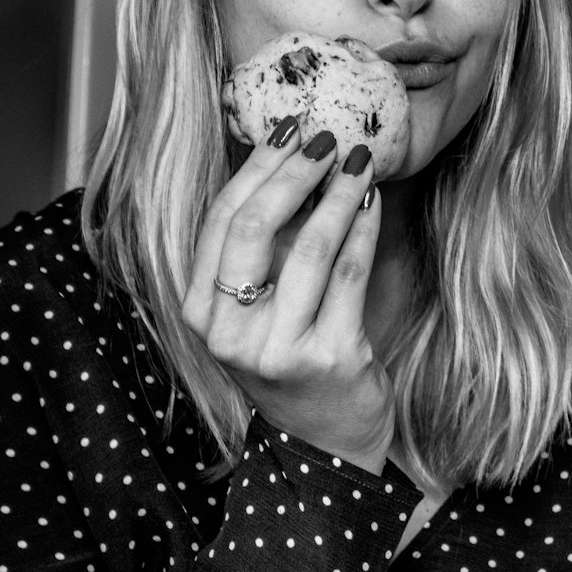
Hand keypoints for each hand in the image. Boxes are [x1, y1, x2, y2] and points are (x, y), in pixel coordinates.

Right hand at [181, 119, 392, 472]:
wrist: (326, 442)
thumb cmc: (290, 356)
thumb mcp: (254, 307)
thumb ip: (259, 247)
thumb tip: (289, 159)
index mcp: (197, 312)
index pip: (219, 222)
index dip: (255, 169)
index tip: (287, 129)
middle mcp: (228, 333)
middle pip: (253, 229)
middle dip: (294, 174)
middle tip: (326, 139)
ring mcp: (277, 348)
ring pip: (309, 248)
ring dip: (338, 196)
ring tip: (359, 162)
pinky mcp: (329, 356)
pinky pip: (350, 275)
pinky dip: (364, 230)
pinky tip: (373, 203)